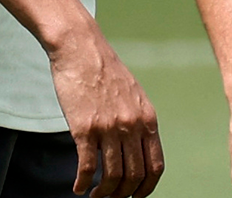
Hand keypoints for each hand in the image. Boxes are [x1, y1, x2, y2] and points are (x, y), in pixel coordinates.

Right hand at [47, 27, 163, 197]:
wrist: (80, 48)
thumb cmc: (103, 69)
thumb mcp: (132, 94)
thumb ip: (137, 120)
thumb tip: (137, 147)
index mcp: (147, 119)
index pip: (154, 166)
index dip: (146, 188)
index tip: (136, 196)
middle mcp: (131, 126)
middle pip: (133, 176)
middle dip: (123, 194)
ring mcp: (108, 128)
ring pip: (111, 176)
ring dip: (103, 193)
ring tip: (94, 195)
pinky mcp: (84, 128)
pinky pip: (86, 167)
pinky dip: (82, 182)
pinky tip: (77, 187)